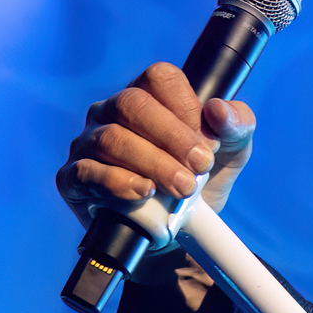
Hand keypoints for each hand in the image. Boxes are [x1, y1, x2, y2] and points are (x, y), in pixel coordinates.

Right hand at [56, 63, 255, 293]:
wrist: (180, 233)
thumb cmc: (201, 181)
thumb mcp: (232, 152)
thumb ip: (237, 125)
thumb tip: (218, 111)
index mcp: (149, 96)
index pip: (160, 78)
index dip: (187, 108)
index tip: (209, 144)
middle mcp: (112, 112)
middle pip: (132, 104)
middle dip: (172, 138)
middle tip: (199, 169)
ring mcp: (88, 143)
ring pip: (112, 139)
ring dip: (153, 164)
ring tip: (181, 188)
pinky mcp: (74, 178)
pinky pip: (87, 172)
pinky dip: (118, 182)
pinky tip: (143, 192)